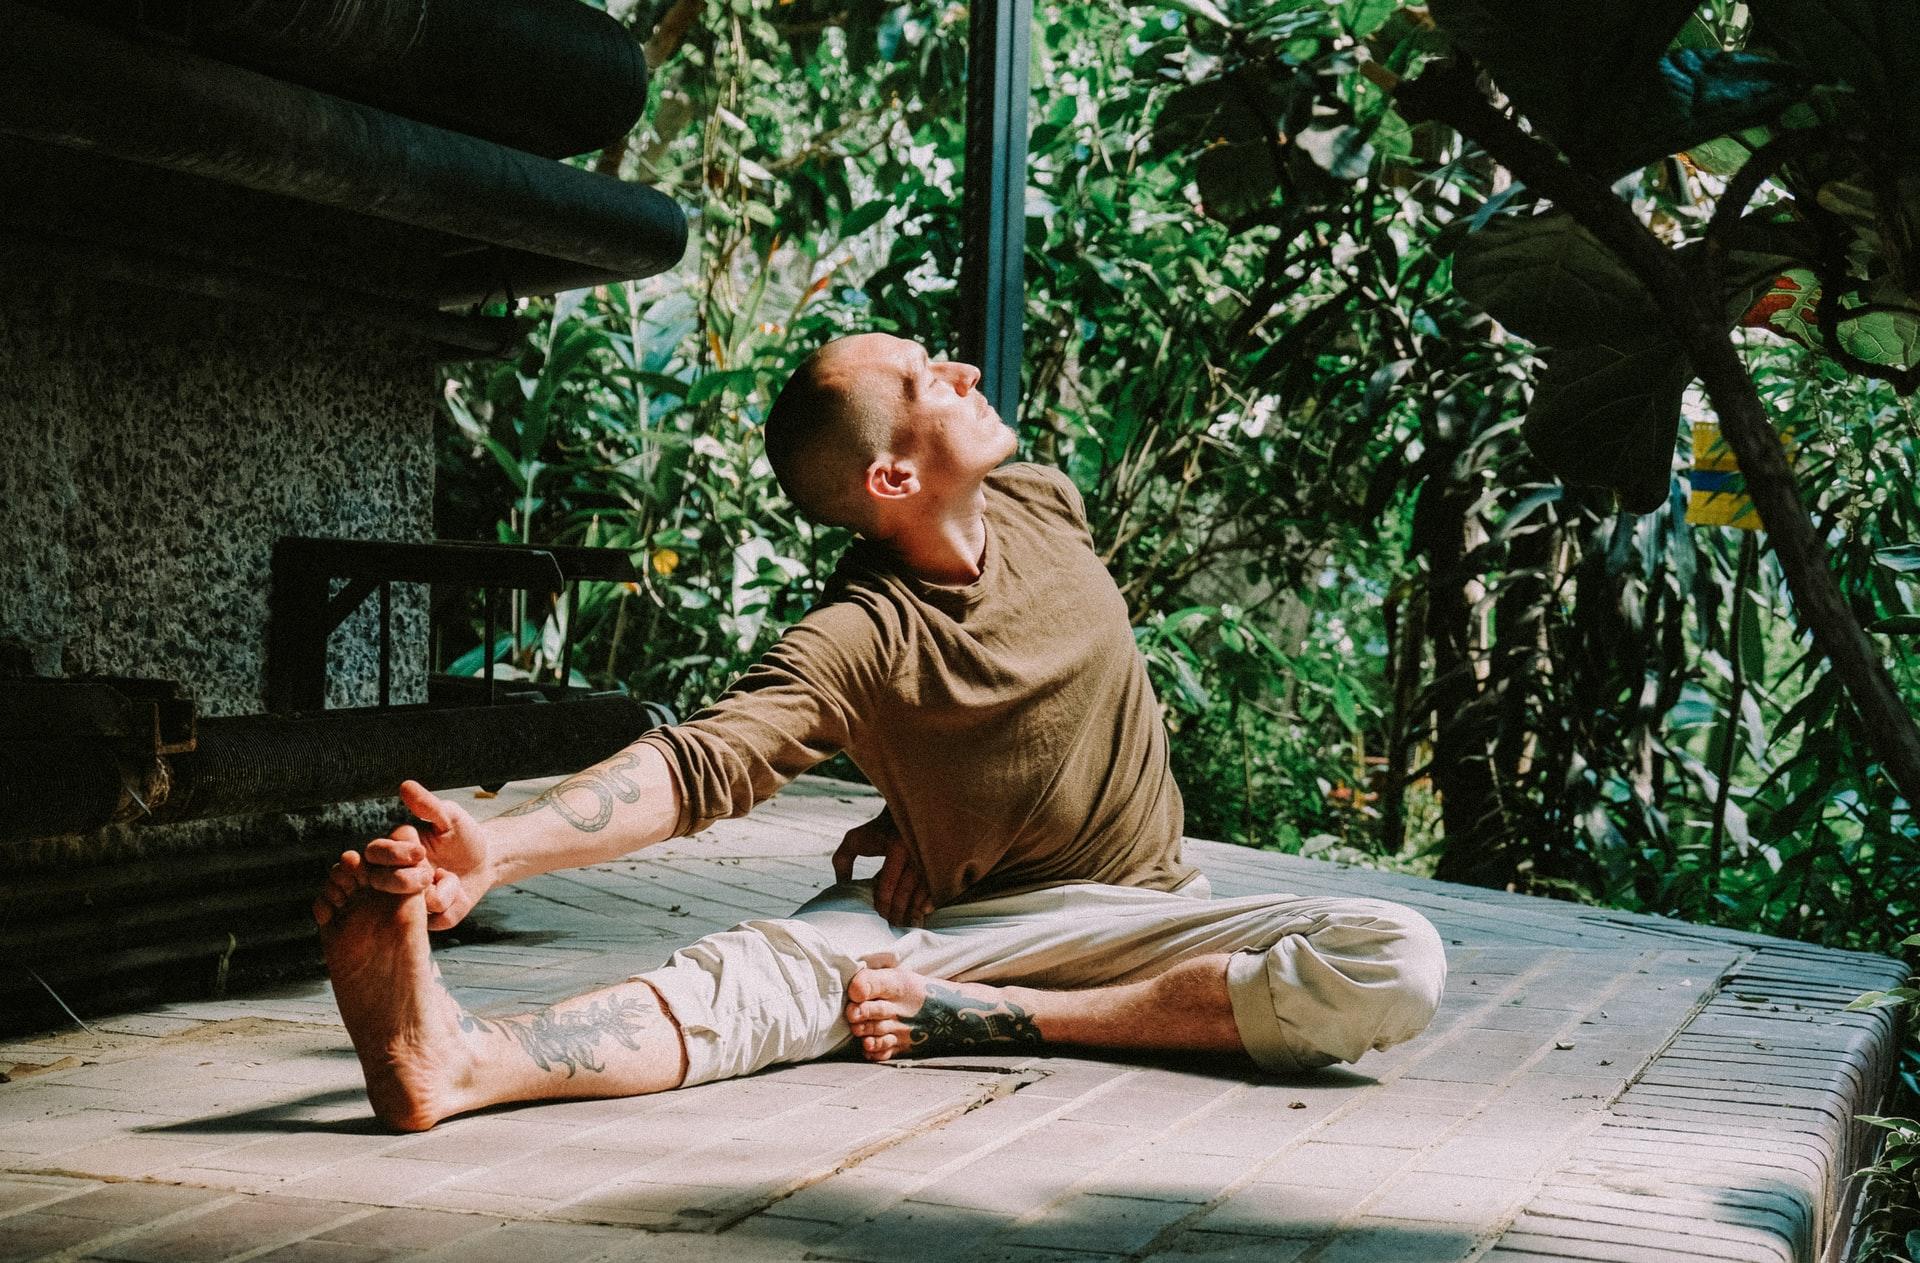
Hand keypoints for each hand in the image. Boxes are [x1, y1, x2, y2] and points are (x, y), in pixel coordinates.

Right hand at [360, 780, 497, 929]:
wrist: (487, 859)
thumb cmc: (462, 834)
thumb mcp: (449, 817)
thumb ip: (428, 806)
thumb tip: (406, 786)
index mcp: (393, 851)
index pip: (376, 853)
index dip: (392, 854)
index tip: (418, 851)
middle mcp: (394, 878)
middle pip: (381, 883)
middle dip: (403, 880)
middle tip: (427, 873)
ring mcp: (410, 901)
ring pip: (406, 905)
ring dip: (433, 892)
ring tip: (448, 876)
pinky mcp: (431, 919)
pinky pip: (434, 919)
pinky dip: (449, 904)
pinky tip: (456, 892)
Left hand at [832, 808, 933, 927]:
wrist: (907, 809)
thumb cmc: (878, 827)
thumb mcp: (856, 839)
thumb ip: (842, 861)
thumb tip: (841, 887)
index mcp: (895, 847)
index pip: (887, 885)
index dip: (882, 904)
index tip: (879, 916)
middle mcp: (915, 852)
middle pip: (905, 892)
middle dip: (898, 912)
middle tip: (892, 927)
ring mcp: (930, 857)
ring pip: (922, 892)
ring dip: (915, 910)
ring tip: (907, 924)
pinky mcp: (940, 860)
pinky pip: (936, 885)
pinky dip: (931, 900)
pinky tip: (924, 912)